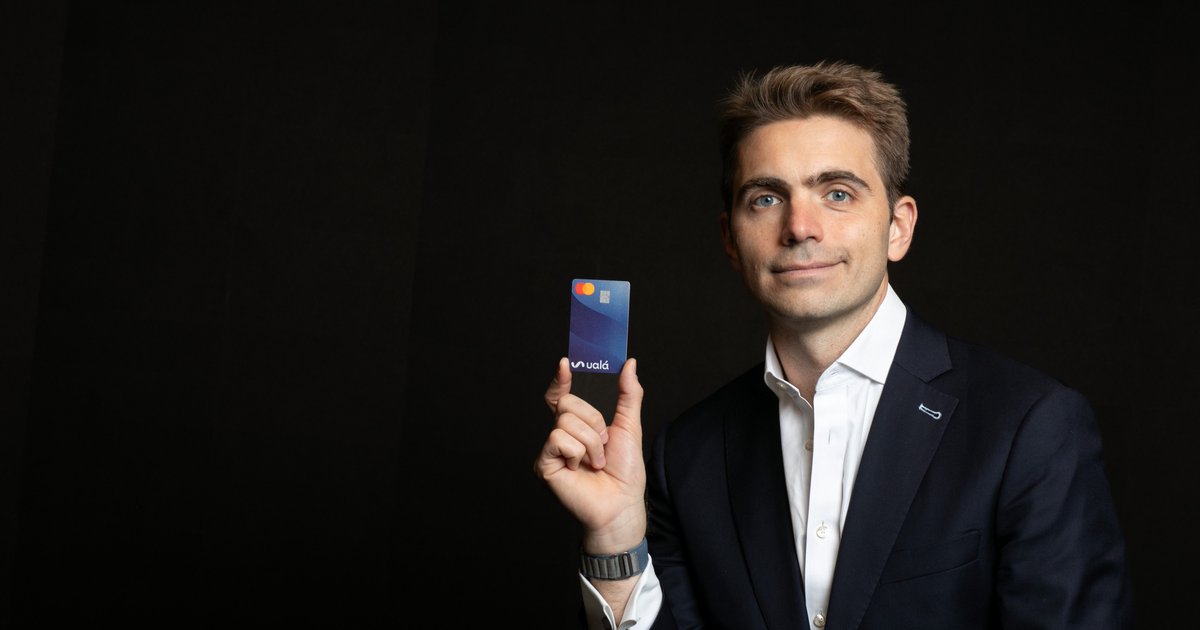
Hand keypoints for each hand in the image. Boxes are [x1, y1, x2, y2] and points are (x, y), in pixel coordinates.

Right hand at [534, 357, 646, 552]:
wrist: (621, 505)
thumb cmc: (625, 473)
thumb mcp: (630, 426)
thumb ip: (629, 394)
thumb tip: (629, 364)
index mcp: (579, 425)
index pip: (563, 395)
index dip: (561, 379)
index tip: (565, 363)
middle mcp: (562, 435)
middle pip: (566, 403)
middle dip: (593, 421)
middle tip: (603, 443)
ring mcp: (552, 449)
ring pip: (566, 421)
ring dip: (591, 442)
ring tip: (596, 461)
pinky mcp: (545, 463)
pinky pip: (558, 438)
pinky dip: (578, 452)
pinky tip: (580, 468)